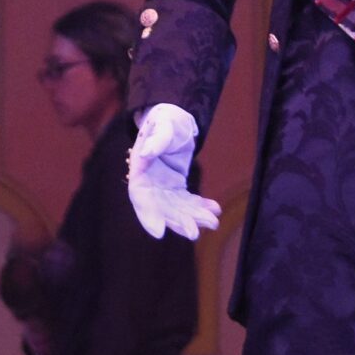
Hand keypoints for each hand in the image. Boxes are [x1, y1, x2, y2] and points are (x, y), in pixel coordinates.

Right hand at [127, 104, 221, 240]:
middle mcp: (149, 185)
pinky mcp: (175, 189)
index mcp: (139, 170)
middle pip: (161, 209)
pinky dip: (201, 206)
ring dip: (193, 217)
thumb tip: (146, 153)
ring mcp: (163, 189)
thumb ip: (156, 139)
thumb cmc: (165, 121)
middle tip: (194, 233)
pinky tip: (215, 209)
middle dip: (177, 222)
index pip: (140, 197)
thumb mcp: (162, 125)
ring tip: (213, 222)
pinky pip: (188, 202)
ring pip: (177, 209)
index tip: (160, 233)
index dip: (148, 216)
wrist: (174, 122)